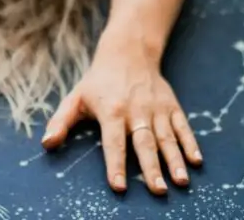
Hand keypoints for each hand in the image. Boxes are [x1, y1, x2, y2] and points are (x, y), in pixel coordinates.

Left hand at [41, 39, 201, 195]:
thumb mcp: (76, 98)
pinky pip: (183, 126)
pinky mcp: (171, 106)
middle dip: (152, 168)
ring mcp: (156, 108)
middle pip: (144, 142)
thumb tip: (47, 144)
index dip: (115, 163)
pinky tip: (196, 161)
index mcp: (111, 110)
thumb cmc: (98, 81)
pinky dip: (190, 143)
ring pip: (166, 137)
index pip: (113, 142)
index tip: (119, 186)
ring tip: (180, 181)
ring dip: (174, 160)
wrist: (128, 52)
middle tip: (158, 191)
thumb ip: (61, 122)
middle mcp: (136, 110)